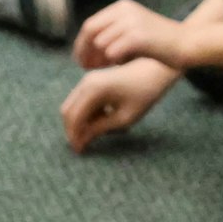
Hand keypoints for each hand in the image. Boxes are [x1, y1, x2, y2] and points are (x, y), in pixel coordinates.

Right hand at [60, 57, 180, 151]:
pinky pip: (82, 100)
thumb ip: (100, 129)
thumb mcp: (124, 117)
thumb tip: (82, 140)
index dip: (74, 137)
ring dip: (80, 121)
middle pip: (67, 111)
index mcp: (93, 90)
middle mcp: (86, 82)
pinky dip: (87, 112)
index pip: (73, 118)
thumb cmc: (144, 94)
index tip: (80, 152)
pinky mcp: (93, 80)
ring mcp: (88, 79)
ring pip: (73, 105)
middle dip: (73, 129)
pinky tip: (105, 118)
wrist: (155, 69)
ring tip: (99, 132)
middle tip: (84, 146)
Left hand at [73, 0, 188, 69]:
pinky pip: (113, 52)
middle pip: (91, 31)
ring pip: (101, 44)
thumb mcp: (135, 29)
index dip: (82, 43)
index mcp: (122, 7)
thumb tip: (88, 50)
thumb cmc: (161, 43)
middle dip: (84, 51)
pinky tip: (123, 65)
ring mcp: (131, 22)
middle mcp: (124, 11)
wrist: (188, 43)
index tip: (81, 60)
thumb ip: (113, 33)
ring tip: (107, 68)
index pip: (90, 24)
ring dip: (101, 59)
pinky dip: (114, 62)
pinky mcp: (138, 37)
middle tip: (84, 67)